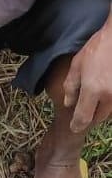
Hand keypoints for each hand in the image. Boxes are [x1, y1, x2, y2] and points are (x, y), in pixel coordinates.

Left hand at [63, 4, 111, 132]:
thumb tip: (69, 103)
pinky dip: (109, 102)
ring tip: (94, 100)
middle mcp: (109, 96)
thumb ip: (71, 87)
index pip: (83, 118)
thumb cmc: (97, 49)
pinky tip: (104, 92)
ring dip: (101, 110)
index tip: (74, 127)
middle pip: (98, 118)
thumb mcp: (77, 66)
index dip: (77, 125)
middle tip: (83, 110)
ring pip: (109, 112)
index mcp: (93, 91)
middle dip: (90, 117)